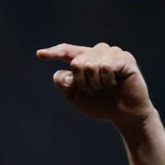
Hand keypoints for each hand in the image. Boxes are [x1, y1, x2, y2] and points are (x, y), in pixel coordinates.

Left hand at [37, 43, 154, 127]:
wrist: (123, 114)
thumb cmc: (100, 104)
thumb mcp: (75, 96)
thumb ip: (64, 84)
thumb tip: (60, 73)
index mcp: (85, 59)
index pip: (67, 51)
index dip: (53, 52)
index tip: (40, 54)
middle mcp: (98, 52)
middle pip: (76, 62)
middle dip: (82, 82)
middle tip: (95, 89)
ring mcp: (112, 53)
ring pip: (90, 64)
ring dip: (95, 83)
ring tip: (106, 86)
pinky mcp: (125, 58)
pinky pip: (105, 66)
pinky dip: (106, 80)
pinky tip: (115, 83)